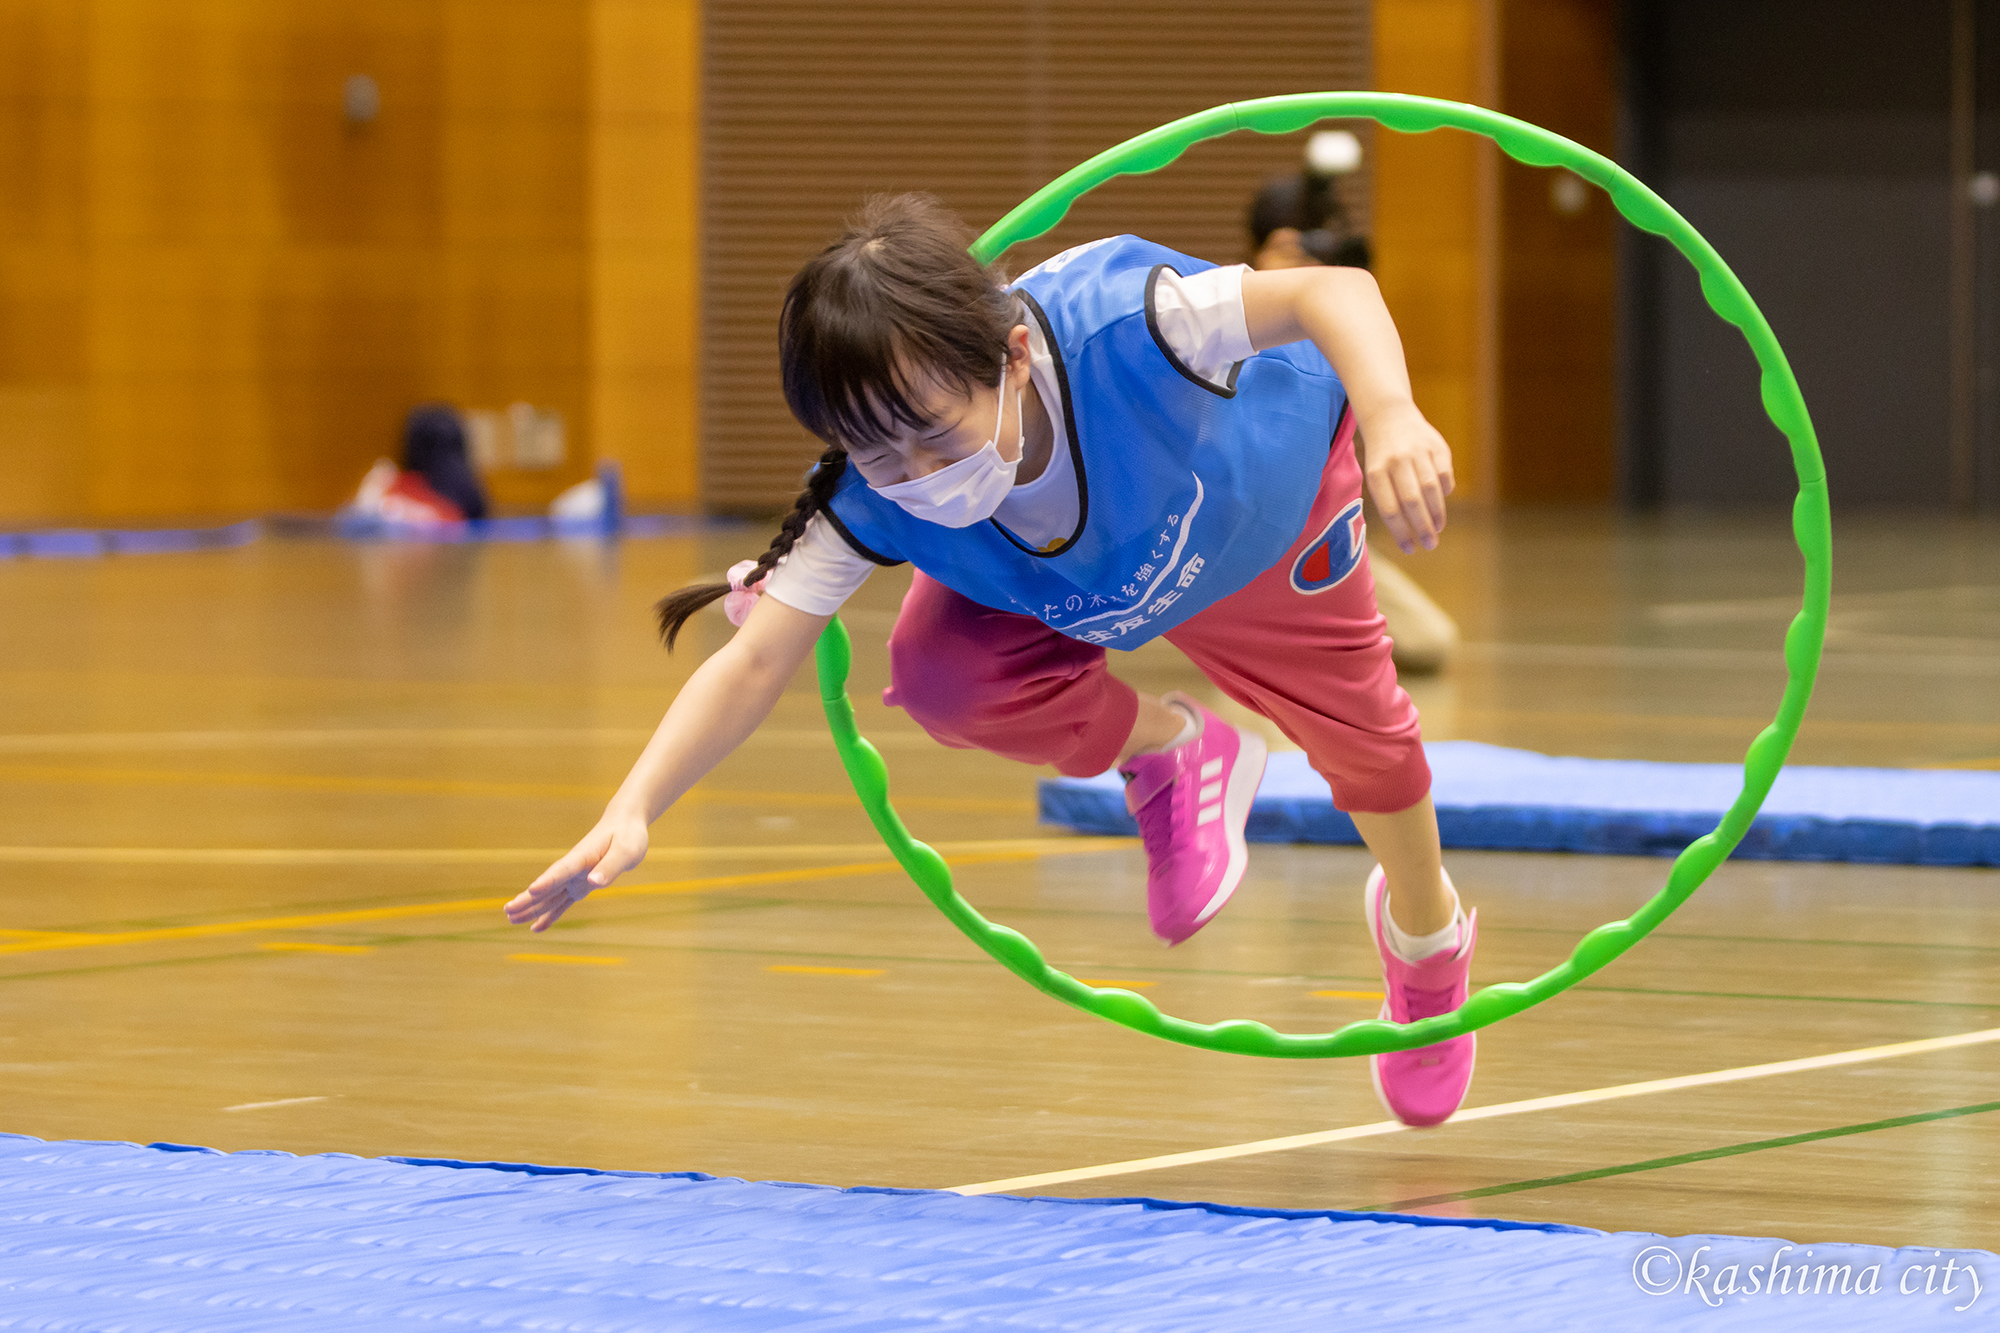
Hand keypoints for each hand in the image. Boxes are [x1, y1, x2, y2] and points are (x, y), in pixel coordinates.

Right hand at [505, 808, 648, 932]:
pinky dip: (550, 914)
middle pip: (548, 885)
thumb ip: (610, 867)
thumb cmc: (628, 835)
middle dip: (529, 898)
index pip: (563, 870)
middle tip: (508, 910)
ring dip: (532, 907)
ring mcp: (574, 877)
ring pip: (550, 895)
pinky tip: (536, 927)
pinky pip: (562, 901)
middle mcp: (574, 868)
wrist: (624, 823)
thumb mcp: (627, 851)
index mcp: (583, 856)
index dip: (548, 880)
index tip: (532, 890)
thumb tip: (594, 884)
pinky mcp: (579, 884)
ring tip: (510, 918)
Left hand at [1359, 403, 1453, 553]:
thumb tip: (1409, 534)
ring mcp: (1418, 452)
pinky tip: (1442, 501)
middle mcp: (1397, 461)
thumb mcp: (1374, 475)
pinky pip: (1445, 474)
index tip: (1409, 549)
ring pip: (1431, 489)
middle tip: (1430, 545)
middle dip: (1423, 528)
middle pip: (1412, 502)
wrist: (1389, 415)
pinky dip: (1445, 491)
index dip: (1401, 532)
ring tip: (1438, 529)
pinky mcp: (1437, 446)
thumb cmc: (1381, 456)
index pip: (1390, 509)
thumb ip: (1389, 500)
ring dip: (1437, 514)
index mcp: (1376, 472)